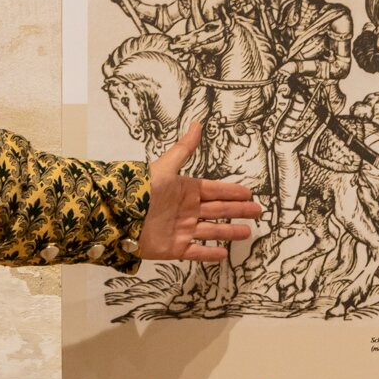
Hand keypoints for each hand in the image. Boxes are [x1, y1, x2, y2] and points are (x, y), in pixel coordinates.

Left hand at [138, 120, 262, 262]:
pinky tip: (224, 254)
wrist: (120, 216)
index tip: (248, 193)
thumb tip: (197, 124)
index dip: (231, 192)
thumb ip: (184, 149)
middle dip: (238, 210)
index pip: (214, 190)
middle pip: (218, 210)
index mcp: (185, 190)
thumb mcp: (166, 167)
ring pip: (211, 230)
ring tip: (248, 232)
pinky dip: (209, 254)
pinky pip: (195, 252)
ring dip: (229, 231)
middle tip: (257, 211)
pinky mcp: (174, 248)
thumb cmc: (143, 189)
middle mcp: (186, 210)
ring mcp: (181, 230)